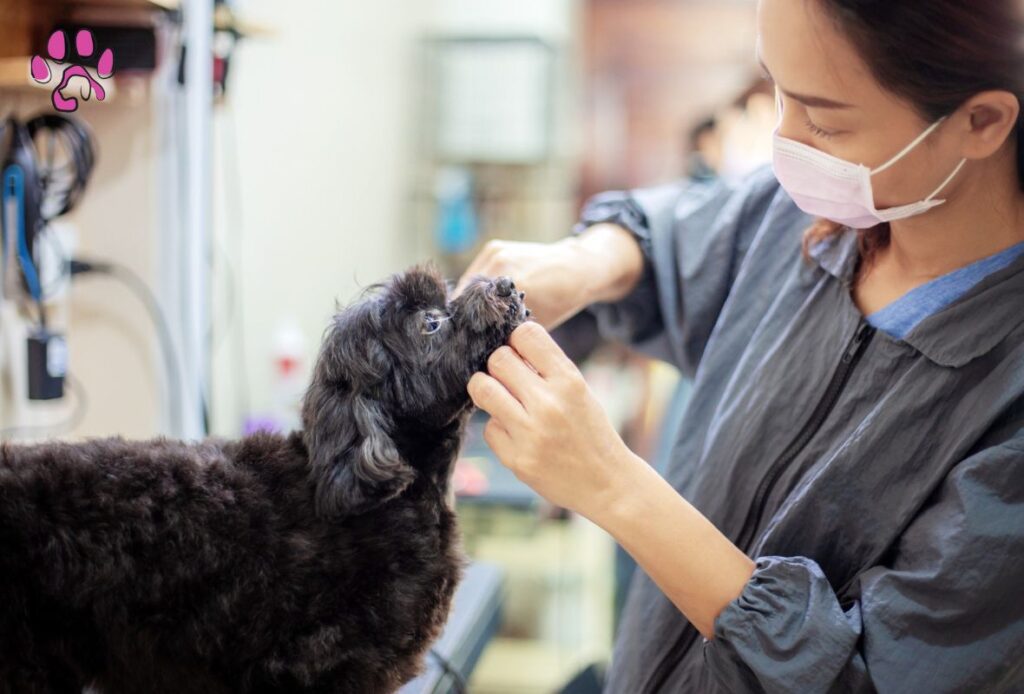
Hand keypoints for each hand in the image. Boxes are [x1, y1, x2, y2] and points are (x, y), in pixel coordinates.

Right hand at [454, 224, 645, 329]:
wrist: (577, 266)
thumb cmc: (562, 300)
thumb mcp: (536, 323)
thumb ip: (507, 331)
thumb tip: (482, 345)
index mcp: (511, 282)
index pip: (474, 308)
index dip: (468, 325)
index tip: (466, 339)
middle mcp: (499, 263)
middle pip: (466, 294)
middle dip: (466, 312)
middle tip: (468, 331)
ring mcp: (496, 252)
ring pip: (469, 282)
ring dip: (469, 299)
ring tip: (473, 317)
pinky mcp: (494, 247)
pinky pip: (476, 272)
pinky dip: (477, 286)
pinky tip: (483, 300)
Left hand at [467, 321, 641, 520]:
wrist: (607, 484)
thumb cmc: (590, 432)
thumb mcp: (580, 391)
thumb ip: (547, 369)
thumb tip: (506, 345)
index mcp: (569, 381)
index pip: (526, 334)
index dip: (516, 340)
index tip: (518, 352)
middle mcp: (549, 404)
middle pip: (498, 359)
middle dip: (499, 365)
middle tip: (507, 378)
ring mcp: (530, 433)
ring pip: (482, 388)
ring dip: (486, 390)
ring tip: (500, 399)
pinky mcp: (517, 459)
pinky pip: (488, 428)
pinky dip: (498, 428)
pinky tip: (517, 435)